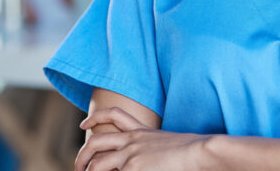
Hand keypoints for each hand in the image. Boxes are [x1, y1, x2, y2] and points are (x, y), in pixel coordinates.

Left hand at [77, 108, 206, 170]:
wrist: (200, 151)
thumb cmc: (192, 151)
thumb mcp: (166, 145)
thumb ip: (151, 149)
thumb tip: (141, 160)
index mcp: (141, 131)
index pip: (113, 116)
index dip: (95, 118)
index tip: (84, 124)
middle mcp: (132, 140)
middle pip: (97, 141)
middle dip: (83, 155)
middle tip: (79, 166)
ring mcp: (131, 155)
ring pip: (97, 163)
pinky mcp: (134, 169)